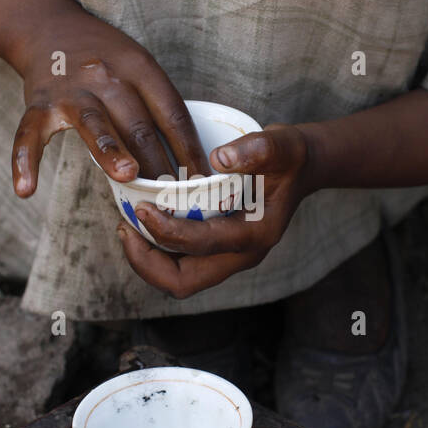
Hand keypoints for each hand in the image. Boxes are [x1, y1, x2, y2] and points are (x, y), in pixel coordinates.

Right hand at [10, 10, 211, 196]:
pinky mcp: (39, 103)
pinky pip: (30, 135)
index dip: (190, 148)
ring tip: (127, 176)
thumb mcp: (138, 66)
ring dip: (111, 151)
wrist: (48, 26)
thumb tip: (188, 161)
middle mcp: (108, 76)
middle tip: (174, 197)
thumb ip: (156, 106)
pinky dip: (24, 161)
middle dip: (159, 163)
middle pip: (139, 125)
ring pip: (95, 124)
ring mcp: (72, 91)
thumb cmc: (105, 57)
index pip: (172, 112)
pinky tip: (26, 189)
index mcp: (140, 69)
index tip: (204, 180)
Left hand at [116, 123, 312, 297]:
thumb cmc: (289, 157)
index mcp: (255, 235)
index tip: (142, 208)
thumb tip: (219, 158)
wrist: (301, 169)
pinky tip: (142, 224)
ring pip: (178, 280)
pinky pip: (180, 266)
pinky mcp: (217, 252)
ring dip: (148, 261)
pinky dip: (156, 252)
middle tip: (125, 229)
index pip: (203, 245)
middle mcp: (241, 256)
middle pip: (184, 282)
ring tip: (128, 228)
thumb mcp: (282, 144)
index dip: (167, 232)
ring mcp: (228, 258)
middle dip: (148, 262)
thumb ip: (257, 149)